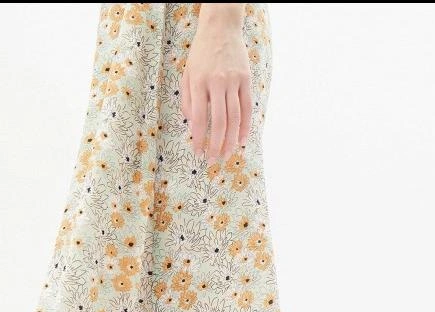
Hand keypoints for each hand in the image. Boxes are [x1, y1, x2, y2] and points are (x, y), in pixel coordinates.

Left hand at [181, 7, 251, 163]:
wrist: (220, 29)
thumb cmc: (200, 54)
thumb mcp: (187, 74)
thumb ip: (187, 101)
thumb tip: (193, 126)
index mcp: (199, 82)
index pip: (200, 118)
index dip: (199, 139)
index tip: (197, 153)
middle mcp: (217, 82)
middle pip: (219, 122)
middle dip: (216, 145)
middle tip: (213, 160)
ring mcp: (234, 81)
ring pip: (235, 118)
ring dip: (231, 140)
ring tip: (226, 154)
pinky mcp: (246, 80)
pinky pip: (247, 108)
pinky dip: (245, 126)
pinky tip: (242, 140)